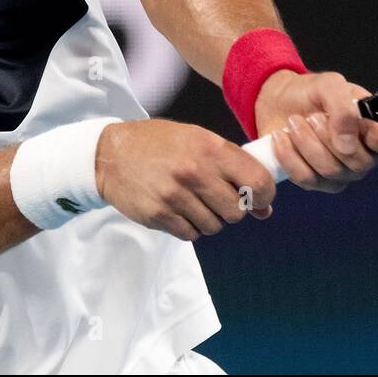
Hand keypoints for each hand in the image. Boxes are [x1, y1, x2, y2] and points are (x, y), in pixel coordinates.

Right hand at [95, 119, 277, 240]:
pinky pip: (191, 234)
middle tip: (217, 198)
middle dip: (232, 209)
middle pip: (236, 211)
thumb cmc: (161, 145)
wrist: (112, 154)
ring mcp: (175, 195)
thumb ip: (234, 169)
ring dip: (209, 219)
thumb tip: (265, 209)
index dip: (264, 195)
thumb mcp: (200, 141)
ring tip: (193, 201)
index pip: (257, 181)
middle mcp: (195, 171)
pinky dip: (189, 227)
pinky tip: (178, 209)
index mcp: (210, 147)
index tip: (258, 198)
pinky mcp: (158, 214)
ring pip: (214, 226)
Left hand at [253, 70, 377, 192]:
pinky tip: (281, 138)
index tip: (365, 127)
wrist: (280, 101)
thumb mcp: (330, 85)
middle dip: (330, 137)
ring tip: (294, 121)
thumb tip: (347, 145)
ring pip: (331, 172)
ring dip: (307, 142)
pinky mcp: (317, 182)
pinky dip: (290, 156)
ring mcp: (343, 173)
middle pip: (360, 163)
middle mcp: (367, 155)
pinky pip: (307, 179)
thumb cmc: (313, 92)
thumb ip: (344, 108)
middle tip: (314, 116)